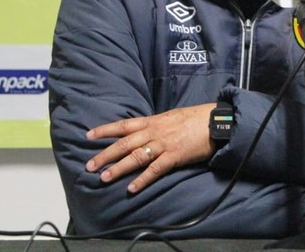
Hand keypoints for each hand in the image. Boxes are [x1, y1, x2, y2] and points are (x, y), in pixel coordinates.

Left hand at [85, 103, 215, 192]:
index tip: (89, 135)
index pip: (124, 124)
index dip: (106, 130)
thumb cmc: (196, 118)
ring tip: (104, 177)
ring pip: (136, 156)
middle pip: (124, 143)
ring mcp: (164, 144)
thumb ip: (156, 125)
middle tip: (89, 165)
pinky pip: (156, 169)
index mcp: (153, 121)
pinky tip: (132, 188)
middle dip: (105, 154)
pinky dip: (143, 179)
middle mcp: (155, 132)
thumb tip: (144, 130)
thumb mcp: (172, 116)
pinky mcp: (175, 156)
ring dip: (119, 168)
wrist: (216, 121)